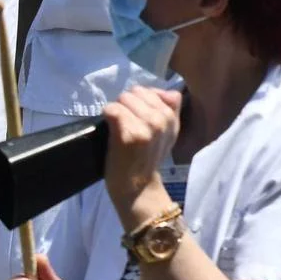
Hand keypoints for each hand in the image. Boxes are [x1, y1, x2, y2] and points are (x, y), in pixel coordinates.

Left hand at [101, 84, 183, 224]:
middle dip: (128, 102)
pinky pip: (113, 109)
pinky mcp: (128, 134)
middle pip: (138, 92)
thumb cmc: (147, 160)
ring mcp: (146, 126)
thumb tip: (159, 91)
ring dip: (117, 108)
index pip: (158, 92)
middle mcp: (163, 120)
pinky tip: (108, 124)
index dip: (145, 99)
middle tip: (125, 121)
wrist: (136, 188)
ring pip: (125, 98)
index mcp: (173, 118)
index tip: (139, 113)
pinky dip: (107, 113)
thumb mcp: (168, 134)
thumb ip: (169, 110)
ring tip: (117, 124)